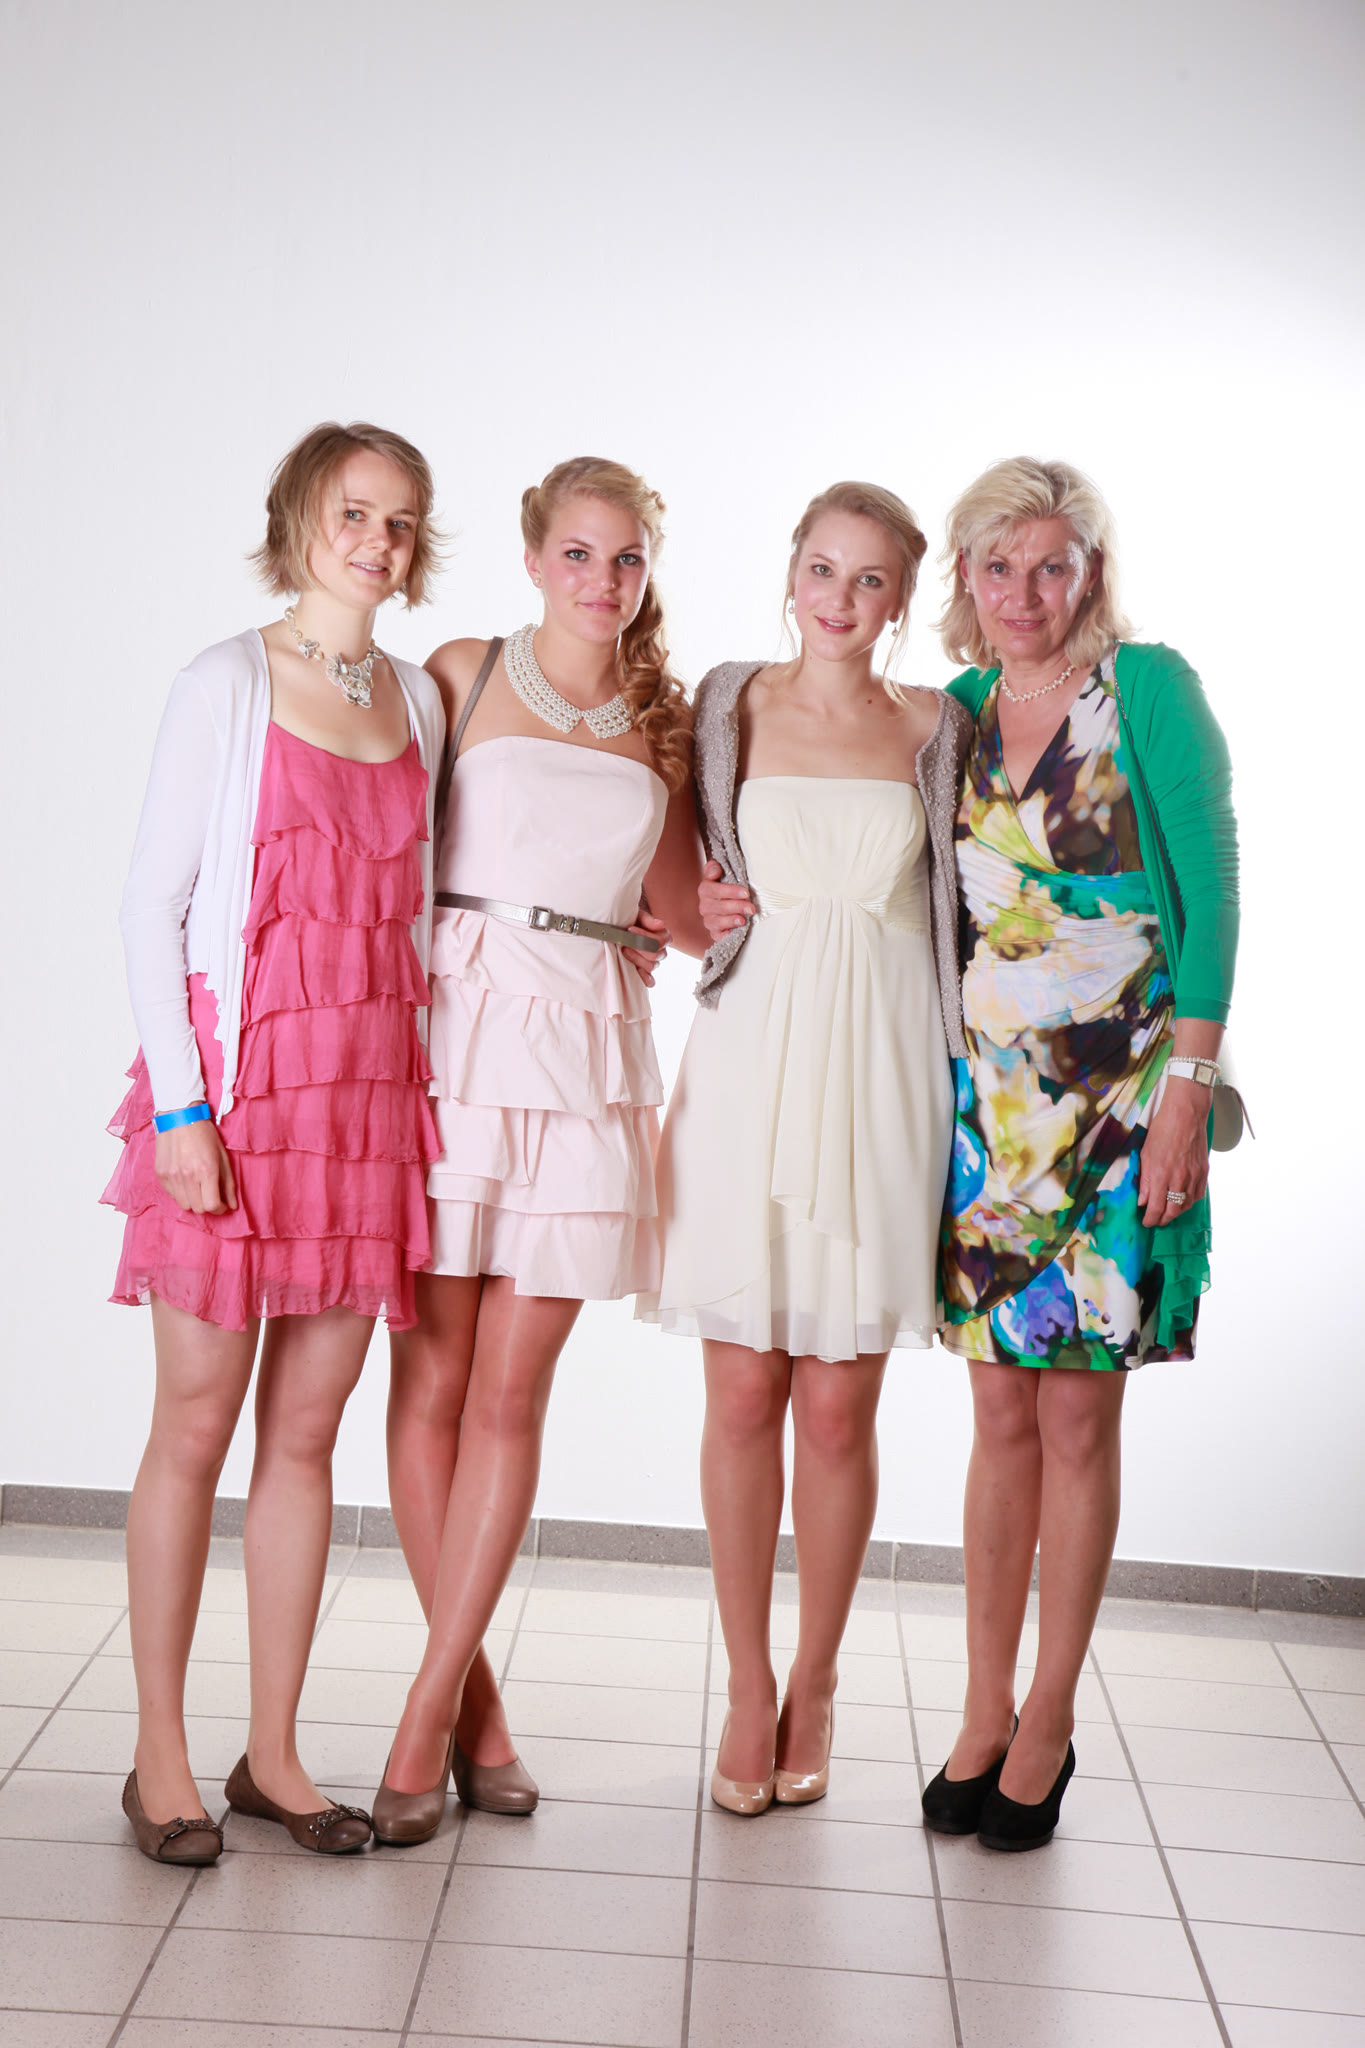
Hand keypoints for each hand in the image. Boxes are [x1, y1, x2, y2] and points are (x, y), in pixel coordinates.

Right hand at [154, 1118, 237, 1214]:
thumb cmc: (204, 1134)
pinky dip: (181, 1193)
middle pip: (198, 1208)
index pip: (212, 1205)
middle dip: (207, 1205)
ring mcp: (171, 1176)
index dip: (220, 1208)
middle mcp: (187, 1175)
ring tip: (198, 1188)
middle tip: (211, 1196)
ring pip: (184, 1205)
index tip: (222, 1204)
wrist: (178, 1116)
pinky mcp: (161, 1174)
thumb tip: (232, 1205)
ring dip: (193, 1201)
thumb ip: (228, 1183)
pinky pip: (172, 1194)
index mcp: (206, 1170)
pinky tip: (186, 1180)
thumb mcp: (222, 1156)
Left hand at [622, 910, 670, 986]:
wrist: (621, 925)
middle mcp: (661, 951)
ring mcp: (654, 963)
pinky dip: (645, 978)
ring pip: (652, 966)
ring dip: (637, 959)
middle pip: (655, 954)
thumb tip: (661, 924)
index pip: (659, 941)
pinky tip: (637, 971)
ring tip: (624, 950)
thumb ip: (648, 920)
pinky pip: (651, 981)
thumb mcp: (638, 915)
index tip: (630, 929)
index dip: (644, 936)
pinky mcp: (645, 972)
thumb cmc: (631, 919)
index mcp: (664, 936)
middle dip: (638, 947)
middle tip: (625, 940)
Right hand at [699, 860, 754, 940]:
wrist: (725, 902)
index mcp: (705, 890)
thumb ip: (714, 868)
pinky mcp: (714, 932)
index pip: (712, 890)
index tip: (745, 892)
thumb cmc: (725, 887)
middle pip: (717, 907)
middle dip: (736, 907)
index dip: (729, 891)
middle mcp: (704, 906)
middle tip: (751, 908)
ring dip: (731, 921)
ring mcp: (708, 920)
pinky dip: (724, 935)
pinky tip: (734, 931)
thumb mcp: (721, 875)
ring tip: (743, 920)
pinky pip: (717, 936)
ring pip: (717, 922)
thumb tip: (715, 869)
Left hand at [1138, 1078, 1209, 1227]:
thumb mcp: (1145, 1155)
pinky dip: (1189, 1201)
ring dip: (1176, 1212)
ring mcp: (1193, 1176)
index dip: (1150, 1219)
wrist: (1185, 1114)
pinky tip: (1183, 1200)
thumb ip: (1143, 1181)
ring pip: (1186, 1205)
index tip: (1146, 1222)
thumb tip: (1142, 1201)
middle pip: (1173, 1211)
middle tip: (1156, 1220)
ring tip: (1168, 1212)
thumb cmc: (1162, 1130)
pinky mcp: (1204, 1172)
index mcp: (1160, 1175)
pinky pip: (1198, 1195)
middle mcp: (1178, 1179)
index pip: (1155, 1208)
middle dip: (1163, 1220)